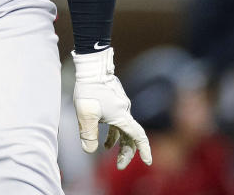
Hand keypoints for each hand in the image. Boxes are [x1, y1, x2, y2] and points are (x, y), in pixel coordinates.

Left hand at [73, 47, 151, 169]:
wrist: (92, 66)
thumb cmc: (89, 89)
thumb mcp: (85, 115)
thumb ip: (88, 134)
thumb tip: (89, 150)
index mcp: (121, 116)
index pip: (138, 136)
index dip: (144, 149)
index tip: (148, 161)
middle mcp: (125, 111)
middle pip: (130, 136)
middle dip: (126, 152)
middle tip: (119, 166)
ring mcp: (120, 105)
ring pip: (123, 128)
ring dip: (118, 141)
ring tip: (106, 149)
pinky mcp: (114, 100)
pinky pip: (117, 119)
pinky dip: (112, 130)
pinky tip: (102, 132)